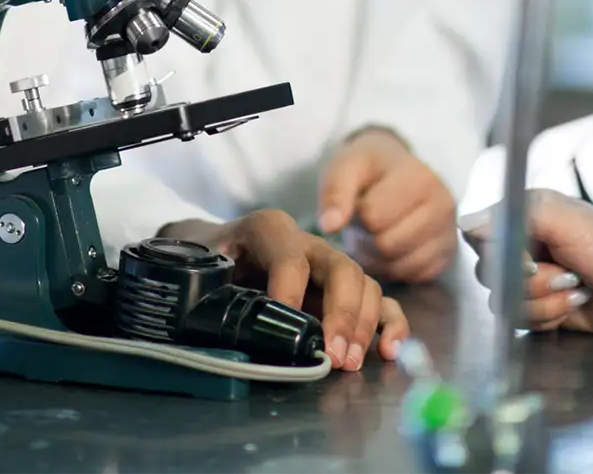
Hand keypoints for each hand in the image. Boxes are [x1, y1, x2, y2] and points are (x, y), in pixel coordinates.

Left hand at [161, 209, 409, 370]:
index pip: (289, 257)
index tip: (286, 322)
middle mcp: (307, 244)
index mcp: (269, 230)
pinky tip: (388, 349)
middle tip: (333, 354)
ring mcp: (329, 267)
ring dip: (362, 325)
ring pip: (363, 284)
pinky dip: (389, 324)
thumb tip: (225, 327)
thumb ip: (211, 287)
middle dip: (341, 313)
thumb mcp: (203, 265)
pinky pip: (379, 300)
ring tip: (348, 362)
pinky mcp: (343, 291)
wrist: (215, 251)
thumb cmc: (209, 259)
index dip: (289, 290)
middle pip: (340, 269)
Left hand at [317, 129, 457, 283]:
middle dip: (367, 238)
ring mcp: (449, 232)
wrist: (395, 169)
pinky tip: (391, 247)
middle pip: (388, 244)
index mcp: (420, 178)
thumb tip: (329, 226)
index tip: (359, 202)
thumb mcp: (346, 167)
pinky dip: (397, 267)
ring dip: (379, 256)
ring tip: (376, 234)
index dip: (357, 214)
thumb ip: (335, 192)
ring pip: (401, 265)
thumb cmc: (369, 169)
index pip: (374, 217)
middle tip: (365, 224)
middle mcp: (443, 205)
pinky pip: (415, 276)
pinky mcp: (448, 255)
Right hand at [461, 192, 592, 335]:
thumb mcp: (563, 220)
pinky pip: (520, 321)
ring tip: (575, 290)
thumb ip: (514, 217)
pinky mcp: (541, 308)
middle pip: (489, 272)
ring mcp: (531, 280)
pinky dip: (549, 317)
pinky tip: (574, 305)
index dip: (498, 252)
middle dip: (530, 282)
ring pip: (503, 302)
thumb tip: (467, 224)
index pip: (478, 234)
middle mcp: (524, 245)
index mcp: (525, 215)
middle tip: (566, 274)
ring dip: (544, 302)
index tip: (530, 260)